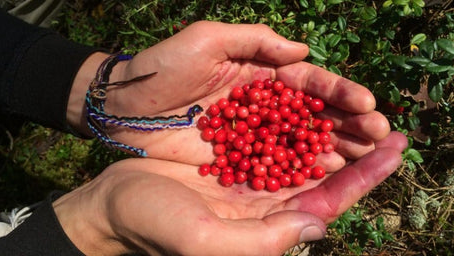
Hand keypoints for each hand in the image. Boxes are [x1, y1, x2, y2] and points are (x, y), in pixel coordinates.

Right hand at [53, 131, 406, 255]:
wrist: (115, 204)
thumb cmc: (154, 224)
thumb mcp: (205, 240)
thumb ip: (264, 240)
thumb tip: (319, 226)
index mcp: (266, 228)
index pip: (327, 203)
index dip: (364, 178)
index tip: (395, 152)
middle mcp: (264, 206)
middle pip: (323, 178)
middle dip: (358, 154)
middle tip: (388, 126)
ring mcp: (248, 181)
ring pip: (302, 155)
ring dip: (332, 134)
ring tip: (360, 110)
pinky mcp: (232, 160)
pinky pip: (272, 138)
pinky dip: (295, 122)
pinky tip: (311, 105)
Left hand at [68, 21, 389, 166]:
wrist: (124, 105)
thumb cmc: (162, 67)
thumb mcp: (205, 40)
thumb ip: (254, 40)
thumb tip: (303, 51)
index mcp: (260, 75)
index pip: (309, 83)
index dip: (339, 92)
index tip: (366, 104)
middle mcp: (264, 107)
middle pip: (314, 116)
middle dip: (349, 125)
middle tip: (381, 137)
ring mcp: (253, 137)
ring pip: (301, 144)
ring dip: (335, 151)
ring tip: (367, 159)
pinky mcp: (238, 162)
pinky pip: (275, 167)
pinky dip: (301, 173)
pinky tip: (326, 180)